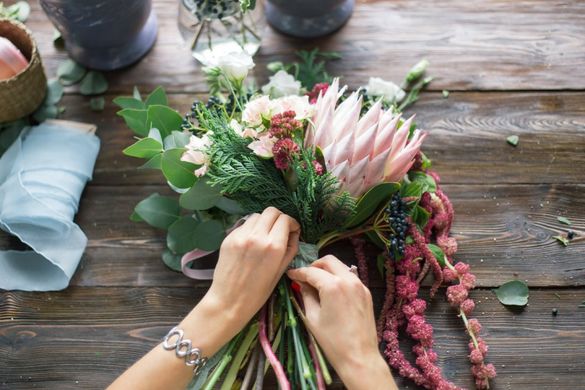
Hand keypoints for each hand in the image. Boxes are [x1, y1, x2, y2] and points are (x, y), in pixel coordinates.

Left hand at [109, 208, 299, 389]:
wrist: (229, 301)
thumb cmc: (258, 292)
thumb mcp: (281, 272)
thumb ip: (290, 249)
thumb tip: (293, 233)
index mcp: (274, 246)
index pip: (285, 219)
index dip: (292, 223)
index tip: (292, 231)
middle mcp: (257, 236)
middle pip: (272, 211)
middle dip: (279, 219)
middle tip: (279, 230)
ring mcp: (241, 235)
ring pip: (257, 215)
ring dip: (264, 222)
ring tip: (264, 236)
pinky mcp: (229, 237)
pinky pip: (244, 224)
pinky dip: (251, 228)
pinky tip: (251, 242)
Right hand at [287, 256, 395, 389]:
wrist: (359, 357)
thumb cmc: (333, 341)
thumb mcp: (313, 318)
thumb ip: (306, 296)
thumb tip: (302, 284)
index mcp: (333, 286)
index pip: (312, 272)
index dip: (298, 272)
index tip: (290, 275)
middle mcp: (349, 280)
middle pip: (329, 261)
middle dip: (315, 265)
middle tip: (305, 276)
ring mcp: (360, 285)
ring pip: (341, 267)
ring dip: (328, 270)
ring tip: (317, 283)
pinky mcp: (366, 293)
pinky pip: (350, 277)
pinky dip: (339, 278)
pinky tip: (332, 291)